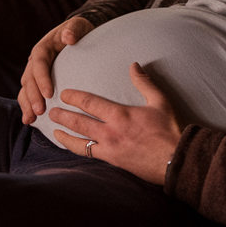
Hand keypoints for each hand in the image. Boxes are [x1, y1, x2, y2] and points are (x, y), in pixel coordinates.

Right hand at [18, 16, 94, 122]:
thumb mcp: (78, 26)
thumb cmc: (78, 32)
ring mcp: (34, 73)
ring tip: (30, 120)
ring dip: (26, 105)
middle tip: (40, 111)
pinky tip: (29, 121)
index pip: (39, 64)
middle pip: (29, 79)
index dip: (42, 79)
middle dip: (33, 96)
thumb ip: (74, 30)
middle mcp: (34, 61)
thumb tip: (68, 37)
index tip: (49, 94)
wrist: (75, 35)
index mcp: (42, 48)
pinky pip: (29, 95)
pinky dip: (27, 107)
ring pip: (25, 89)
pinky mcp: (37, 82)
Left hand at [49, 63, 180, 184]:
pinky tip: (73, 147)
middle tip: (50, 111)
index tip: (64, 94)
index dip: (74, 97)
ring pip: (79, 142)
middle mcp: (110, 132)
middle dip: (62, 116)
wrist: (175, 160)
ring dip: (64, 135)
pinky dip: (78, 150)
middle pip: (78, 122)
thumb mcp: (159, 101)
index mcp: (119, 115)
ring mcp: (109, 149)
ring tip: (54, 130)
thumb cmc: (169, 130)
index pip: (89, 103)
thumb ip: (144, 82)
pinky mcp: (112, 161)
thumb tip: (134, 65)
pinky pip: (89, 155)